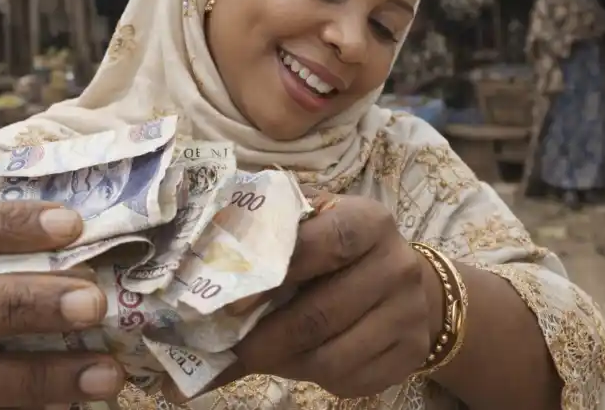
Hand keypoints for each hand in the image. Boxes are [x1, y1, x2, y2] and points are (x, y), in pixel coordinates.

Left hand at [197, 194, 440, 399]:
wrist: (413, 285)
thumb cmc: (343, 253)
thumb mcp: (313, 228)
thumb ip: (266, 242)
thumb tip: (191, 280)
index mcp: (367, 221)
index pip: (323, 244)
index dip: (273, 274)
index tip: (228, 302)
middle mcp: (396, 265)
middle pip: (321, 313)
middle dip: (267, 339)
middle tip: (231, 350)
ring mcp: (409, 313)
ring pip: (332, 357)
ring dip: (286, 364)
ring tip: (262, 356)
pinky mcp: (411, 354)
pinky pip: (350, 382)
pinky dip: (314, 380)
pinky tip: (301, 362)